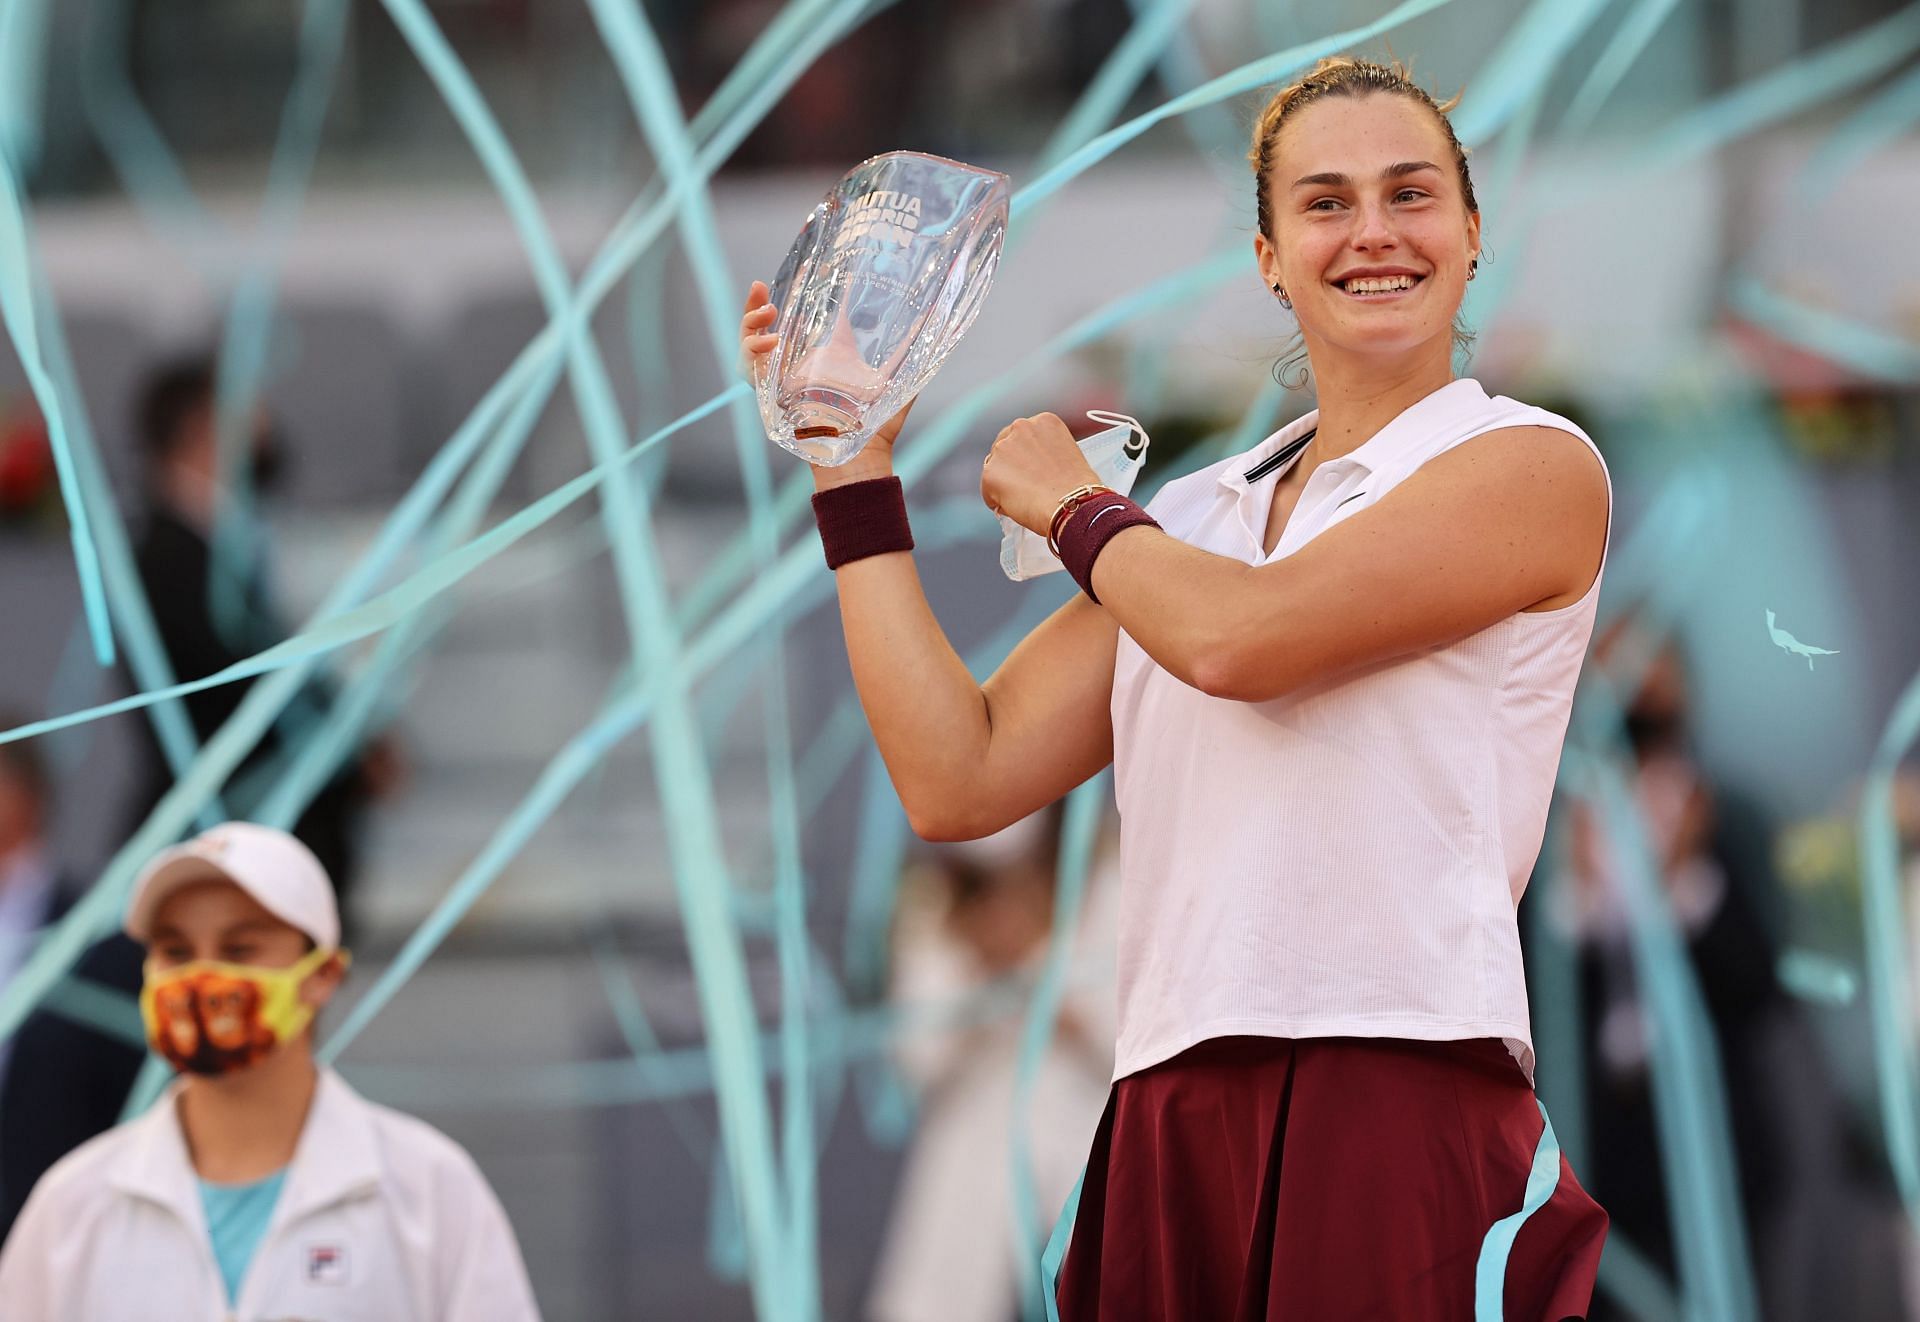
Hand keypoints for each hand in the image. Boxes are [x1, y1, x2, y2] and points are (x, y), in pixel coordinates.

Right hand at [740, 279, 914, 488]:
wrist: (859, 456)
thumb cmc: (877, 425)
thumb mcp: (897, 379)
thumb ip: (911, 350)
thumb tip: (934, 319)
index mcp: (830, 351)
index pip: (810, 311)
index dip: (803, 286)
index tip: (802, 263)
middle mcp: (801, 361)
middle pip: (768, 323)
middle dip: (758, 303)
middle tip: (762, 288)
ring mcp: (782, 378)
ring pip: (750, 341)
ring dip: (751, 322)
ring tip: (768, 314)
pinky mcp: (772, 395)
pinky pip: (750, 370)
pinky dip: (752, 353)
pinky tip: (769, 343)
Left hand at [980, 412, 1101, 533]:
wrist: (1073, 505)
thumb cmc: (1077, 487)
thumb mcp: (1067, 453)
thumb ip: (1044, 451)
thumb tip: (1029, 467)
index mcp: (1043, 421)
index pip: (1023, 436)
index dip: (1028, 457)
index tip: (1034, 470)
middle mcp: (1020, 427)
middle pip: (1005, 447)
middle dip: (1012, 466)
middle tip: (1027, 485)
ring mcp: (1002, 449)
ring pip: (995, 468)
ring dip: (1005, 482)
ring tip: (1026, 497)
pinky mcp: (990, 472)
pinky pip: (988, 491)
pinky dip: (997, 500)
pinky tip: (1017, 507)